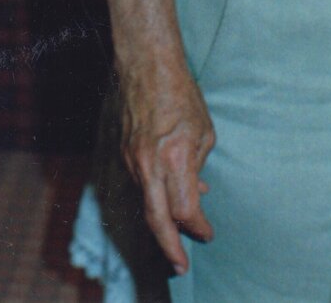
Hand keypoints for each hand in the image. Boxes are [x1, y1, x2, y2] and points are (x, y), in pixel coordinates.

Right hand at [119, 62, 214, 273]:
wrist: (144, 64)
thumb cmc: (180, 93)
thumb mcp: (203, 133)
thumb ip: (198, 167)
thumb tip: (197, 192)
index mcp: (174, 159)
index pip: (185, 211)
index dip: (198, 228)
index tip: (208, 233)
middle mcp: (149, 164)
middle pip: (157, 220)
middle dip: (170, 248)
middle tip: (180, 266)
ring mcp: (132, 159)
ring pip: (146, 202)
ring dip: (163, 218)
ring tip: (180, 226)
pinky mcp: (122, 151)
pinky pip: (139, 182)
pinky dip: (154, 194)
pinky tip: (167, 189)